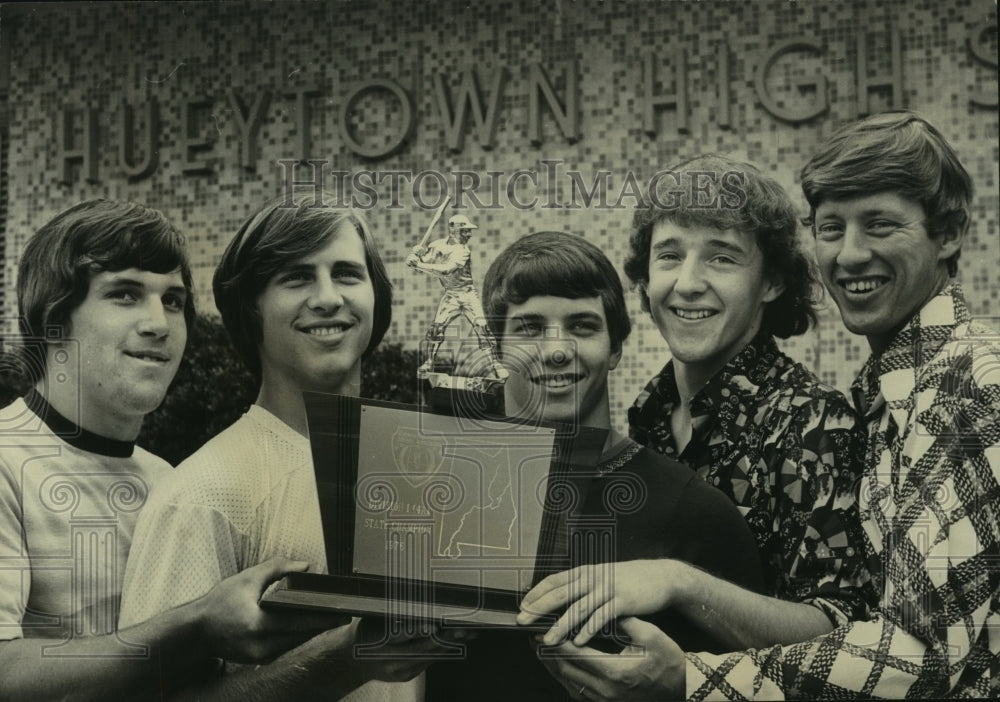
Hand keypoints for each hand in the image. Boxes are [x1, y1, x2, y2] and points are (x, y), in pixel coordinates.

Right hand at [198, 558, 349, 663]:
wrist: (197, 631)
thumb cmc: (220, 603)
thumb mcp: (247, 578)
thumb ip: (277, 568)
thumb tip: (305, 566)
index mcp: (257, 625)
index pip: (298, 621)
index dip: (323, 617)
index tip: (342, 613)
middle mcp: (259, 646)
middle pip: (301, 635)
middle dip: (323, 624)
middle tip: (343, 614)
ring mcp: (259, 657)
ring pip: (295, 643)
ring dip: (312, 631)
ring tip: (332, 618)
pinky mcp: (259, 660)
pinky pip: (285, 648)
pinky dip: (297, 636)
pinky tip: (310, 626)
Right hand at [352, 618, 473, 682]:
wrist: (354, 660)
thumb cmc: (366, 632)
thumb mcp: (373, 618)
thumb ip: (394, 612)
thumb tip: (419, 600)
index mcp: (376, 640)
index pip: (400, 635)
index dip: (419, 630)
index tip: (435, 624)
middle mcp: (388, 659)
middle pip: (420, 648)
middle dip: (444, 637)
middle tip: (461, 626)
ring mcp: (399, 671)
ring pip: (429, 656)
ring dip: (450, 644)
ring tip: (468, 632)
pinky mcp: (408, 676)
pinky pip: (430, 661)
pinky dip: (445, 650)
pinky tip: (458, 641)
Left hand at [518, 560, 680, 645]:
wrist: (661, 577)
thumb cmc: (630, 581)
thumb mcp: (603, 576)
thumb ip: (583, 585)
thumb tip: (559, 596)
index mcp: (585, 571)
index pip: (554, 580)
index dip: (536, 592)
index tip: (522, 605)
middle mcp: (593, 577)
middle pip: (560, 593)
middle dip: (539, 608)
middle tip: (522, 621)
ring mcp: (608, 588)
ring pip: (578, 608)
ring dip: (561, 625)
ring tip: (547, 639)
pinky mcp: (623, 600)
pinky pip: (602, 617)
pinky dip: (589, 629)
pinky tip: (579, 641)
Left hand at [534, 617, 684, 701]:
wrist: (683, 689)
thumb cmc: (669, 661)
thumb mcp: (651, 636)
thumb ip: (625, 622)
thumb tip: (604, 608)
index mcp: (615, 671)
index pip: (576, 655)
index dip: (556, 641)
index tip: (543, 630)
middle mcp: (606, 690)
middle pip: (566, 671)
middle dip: (547, 653)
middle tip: (533, 637)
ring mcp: (605, 700)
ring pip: (568, 683)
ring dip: (552, 666)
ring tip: (540, 650)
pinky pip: (577, 692)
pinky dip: (564, 678)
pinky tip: (558, 667)